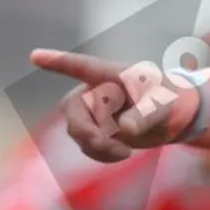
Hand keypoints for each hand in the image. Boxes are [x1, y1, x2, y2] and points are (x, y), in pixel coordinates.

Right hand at [30, 49, 200, 162]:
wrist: (173, 118)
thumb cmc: (169, 99)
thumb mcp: (164, 103)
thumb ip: (145, 114)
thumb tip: (125, 128)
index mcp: (114, 74)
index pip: (83, 66)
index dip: (58, 61)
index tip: (35, 56)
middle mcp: (96, 89)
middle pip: (73, 109)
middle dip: (87, 132)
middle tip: (110, 147)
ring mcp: (93, 110)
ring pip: (77, 130)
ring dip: (98, 146)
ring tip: (126, 152)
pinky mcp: (95, 129)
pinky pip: (85, 145)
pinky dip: (101, 154)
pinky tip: (122, 153)